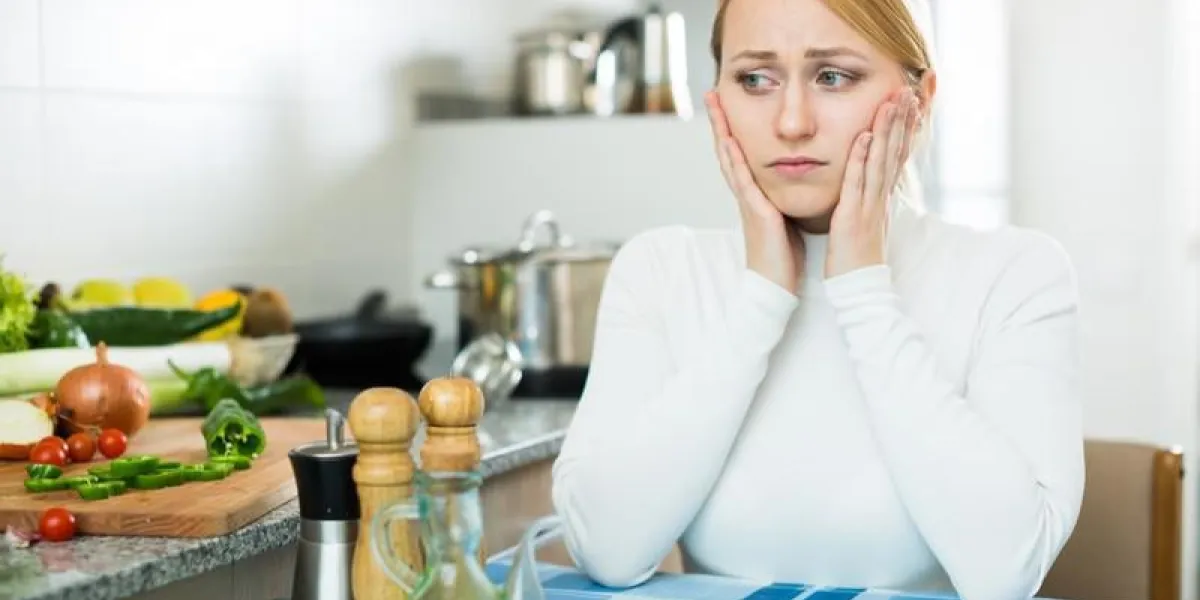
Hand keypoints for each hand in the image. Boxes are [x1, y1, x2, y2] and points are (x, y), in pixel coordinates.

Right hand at [704, 90, 803, 293]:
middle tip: (712, 93)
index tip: (728, 102)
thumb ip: (782, 196)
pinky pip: (742, 181)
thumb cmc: (783, 255)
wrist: (775, 285)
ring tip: (714, 104)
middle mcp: (747, 192)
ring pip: (730, 158)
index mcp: (755, 192)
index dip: (733, 127)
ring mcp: (747, 201)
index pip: (742, 153)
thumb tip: (792, 180)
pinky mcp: (753, 212)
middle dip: (720, 120)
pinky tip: (728, 139)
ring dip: (720, 130)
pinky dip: (734, 159)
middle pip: (729, 149)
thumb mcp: (783, 216)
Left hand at [825, 87, 921, 278]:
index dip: (904, 128)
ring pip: (880, 161)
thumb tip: (874, 185)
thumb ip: (869, 201)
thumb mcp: (867, 223)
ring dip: (887, 129)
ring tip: (892, 100)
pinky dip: (861, 159)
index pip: (896, 156)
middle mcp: (880, 198)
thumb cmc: (857, 258)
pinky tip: (865, 137)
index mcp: (881, 198)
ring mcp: (869, 206)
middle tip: (907, 89)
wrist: (859, 289)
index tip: (909, 102)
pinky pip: (857, 183)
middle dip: (901, 119)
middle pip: (894, 151)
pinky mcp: (853, 217)